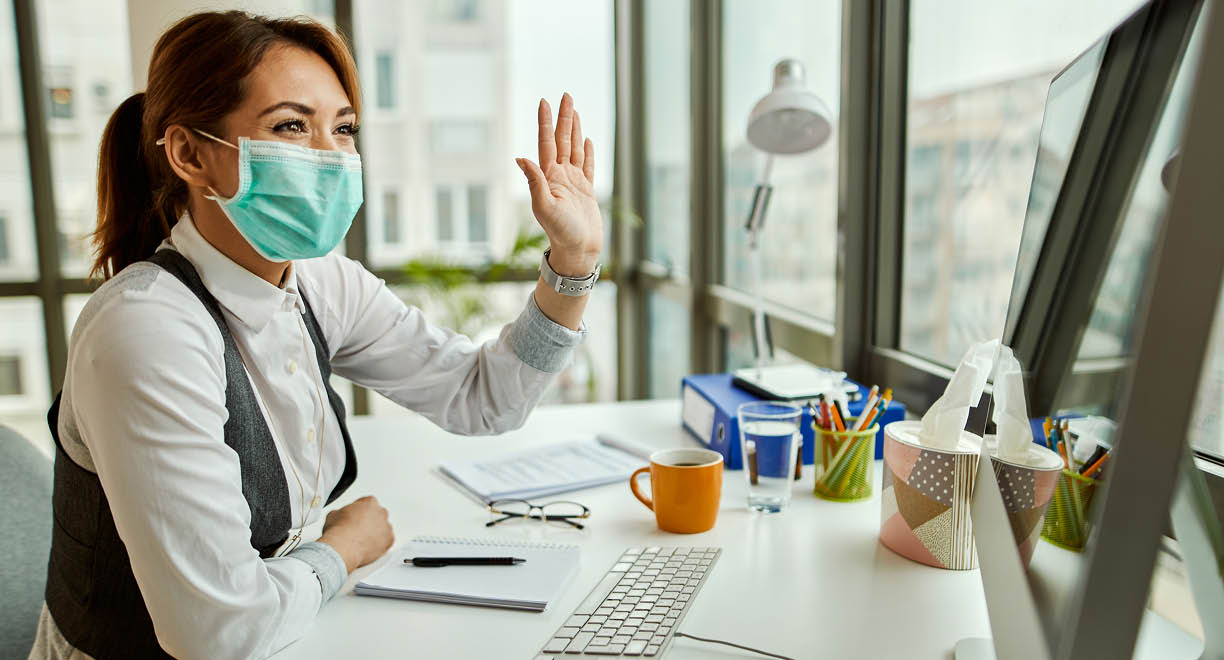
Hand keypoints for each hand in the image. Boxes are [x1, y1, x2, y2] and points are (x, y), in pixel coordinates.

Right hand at [317, 495, 393, 573]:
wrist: (343, 546)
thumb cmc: (339, 531)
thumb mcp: (334, 514)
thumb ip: (341, 512)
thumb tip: (339, 516)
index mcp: (370, 502)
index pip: (368, 503)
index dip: (360, 511)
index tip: (356, 517)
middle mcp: (381, 512)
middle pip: (378, 515)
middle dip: (370, 521)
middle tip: (359, 530)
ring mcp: (386, 527)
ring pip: (383, 529)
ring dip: (376, 533)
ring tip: (363, 541)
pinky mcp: (389, 540)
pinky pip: (387, 542)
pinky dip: (380, 545)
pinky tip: (370, 547)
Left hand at [515, 93, 603, 275]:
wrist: (577, 251)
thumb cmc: (561, 233)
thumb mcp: (544, 207)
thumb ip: (534, 182)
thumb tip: (520, 157)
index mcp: (549, 177)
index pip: (547, 143)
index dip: (546, 122)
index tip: (545, 101)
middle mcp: (560, 176)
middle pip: (562, 140)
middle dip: (564, 118)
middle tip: (566, 95)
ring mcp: (573, 183)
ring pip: (574, 149)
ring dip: (574, 130)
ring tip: (575, 111)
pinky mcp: (586, 192)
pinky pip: (587, 166)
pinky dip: (587, 152)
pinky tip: (587, 140)